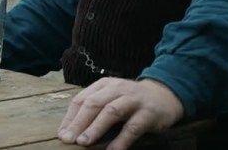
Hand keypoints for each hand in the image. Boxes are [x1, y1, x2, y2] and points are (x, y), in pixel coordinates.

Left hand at [57, 78, 183, 148]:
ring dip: (96, 128)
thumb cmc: (129, 100)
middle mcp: (117, 89)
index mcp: (103, 85)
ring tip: (84, 142)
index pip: (81, 99)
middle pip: (93, 104)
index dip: (70, 118)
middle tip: (69, 139)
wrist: (165, 95)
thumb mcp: (110, 98)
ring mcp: (133, 100)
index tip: (62, 134)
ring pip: (111, 112)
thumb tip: (68, 130)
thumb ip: (91, 109)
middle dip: (79, 122)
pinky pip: (133, 127)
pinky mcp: (148, 113)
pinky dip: (121, 140)